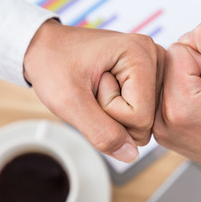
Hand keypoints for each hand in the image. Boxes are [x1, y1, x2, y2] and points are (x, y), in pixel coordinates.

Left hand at [24, 19, 164, 162]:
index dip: (109, 114)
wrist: (46, 47)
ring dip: (118, 113)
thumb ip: (101, 132)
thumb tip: (131, 155)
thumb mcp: (69, 102)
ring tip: (99, 86)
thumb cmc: (53, 65)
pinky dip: (122, 109)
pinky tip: (109, 89)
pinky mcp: (150, 74)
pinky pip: (144, 112)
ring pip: (146, 119)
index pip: (141, 117)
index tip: (91, 88)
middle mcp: (154, 56)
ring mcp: (154, 65)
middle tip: (94, 88)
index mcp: (141, 54)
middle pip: (148, 120)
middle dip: (115, 115)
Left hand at [153, 20, 200, 168]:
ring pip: (169, 78)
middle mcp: (161, 121)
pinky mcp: (162, 131)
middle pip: (170, 63)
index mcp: (177, 105)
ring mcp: (159, 129)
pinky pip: (168, 95)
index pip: (178, 49)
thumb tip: (185, 38)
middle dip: (195, 71)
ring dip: (190, 83)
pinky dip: (185, 96)